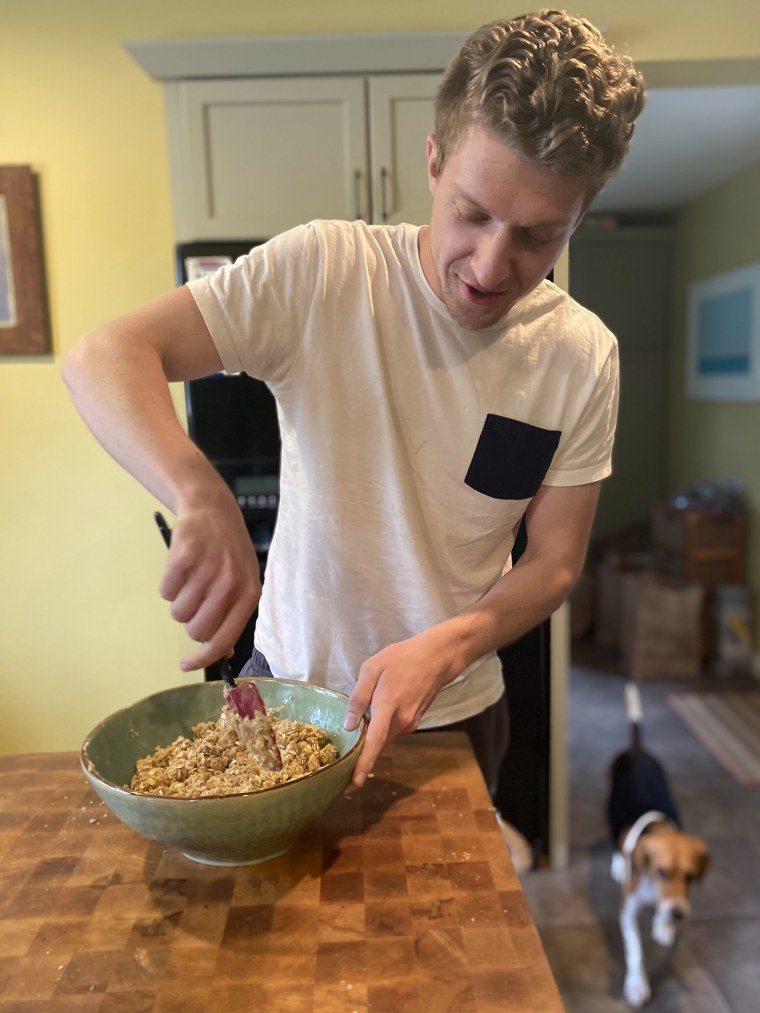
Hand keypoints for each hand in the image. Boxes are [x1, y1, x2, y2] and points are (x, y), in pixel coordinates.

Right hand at [158, 495, 261, 670]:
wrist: (211, 508)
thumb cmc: (227, 551)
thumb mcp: (242, 581)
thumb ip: (233, 616)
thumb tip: (223, 653)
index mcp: (248, 594)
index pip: (223, 639)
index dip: (203, 657)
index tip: (187, 665)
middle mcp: (230, 584)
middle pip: (195, 630)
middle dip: (190, 621)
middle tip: (195, 600)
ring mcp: (207, 570)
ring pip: (178, 612)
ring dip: (179, 601)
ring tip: (190, 578)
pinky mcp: (183, 557)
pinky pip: (166, 591)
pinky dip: (168, 584)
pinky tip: (181, 567)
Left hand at [343, 626, 463, 787]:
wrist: (438, 657)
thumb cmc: (402, 658)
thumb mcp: (372, 668)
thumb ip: (359, 697)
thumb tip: (349, 725)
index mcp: (387, 707)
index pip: (374, 743)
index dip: (363, 764)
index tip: (354, 785)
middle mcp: (401, 722)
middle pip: (378, 746)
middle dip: (361, 757)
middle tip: (341, 765)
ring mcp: (410, 723)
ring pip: (385, 739)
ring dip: (371, 743)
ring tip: (353, 741)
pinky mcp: (414, 720)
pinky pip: (392, 732)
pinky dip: (381, 732)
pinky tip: (372, 722)